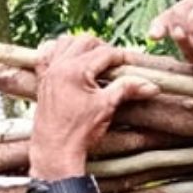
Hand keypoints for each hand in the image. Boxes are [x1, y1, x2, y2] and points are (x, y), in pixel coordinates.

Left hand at [30, 35, 159, 178]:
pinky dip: (57, 52)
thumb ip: (127, 89)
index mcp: (75, 70)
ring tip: (94, 60)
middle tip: (115, 63)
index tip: (132, 63)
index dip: (122, 57)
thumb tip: (151, 85)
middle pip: (85, 41)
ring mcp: (48, 72)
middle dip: (103, 48)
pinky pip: (45, 55)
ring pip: (65, 43)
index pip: (105, 52)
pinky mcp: (42, 81)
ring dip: (81, 46)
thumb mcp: (107, 107)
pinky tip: (67, 59)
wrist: (55, 151)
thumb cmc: (79, 132)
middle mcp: (59, 66)